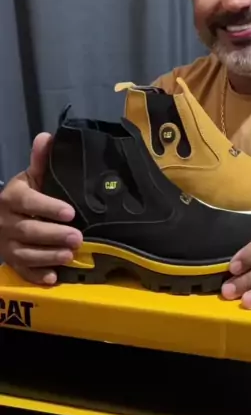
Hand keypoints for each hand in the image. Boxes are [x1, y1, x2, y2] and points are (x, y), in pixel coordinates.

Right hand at [0, 133, 82, 285]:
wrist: (2, 216)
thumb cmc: (25, 196)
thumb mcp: (30, 177)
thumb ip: (40, 160)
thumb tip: (47, 137)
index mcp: (12, 197)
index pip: (28, 202)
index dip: (48, 207)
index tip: (70, 212)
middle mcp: (5, 222)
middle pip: (28, 231)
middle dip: (53, 236)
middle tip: (78, 238)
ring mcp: (7, 244)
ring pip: (24, 253)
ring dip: (48, 256)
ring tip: (70, 255)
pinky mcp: (11, 262)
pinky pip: (21, 272)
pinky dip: (36, 276)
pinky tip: (52, 277)